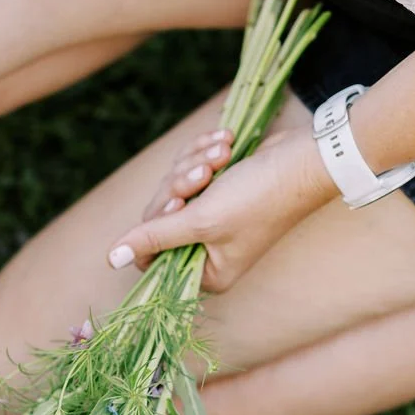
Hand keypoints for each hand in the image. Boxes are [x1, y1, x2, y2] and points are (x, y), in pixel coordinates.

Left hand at [106, 127, 336, 292]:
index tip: (178, 205)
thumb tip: (112, 259)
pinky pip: (191, 169)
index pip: (151, 257)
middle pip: (160, 216)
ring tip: (222, 153)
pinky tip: (225, 142)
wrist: (303, 158)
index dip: (155, 227)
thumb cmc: (257, 198)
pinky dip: (204, 153)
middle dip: (180, 185)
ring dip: (194, 163)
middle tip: (204, 173)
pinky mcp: (219, 189)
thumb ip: (153, 238)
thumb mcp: (200, 221)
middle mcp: (207, 250)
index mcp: (206, 272)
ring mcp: (214, 219)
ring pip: (175, 187)